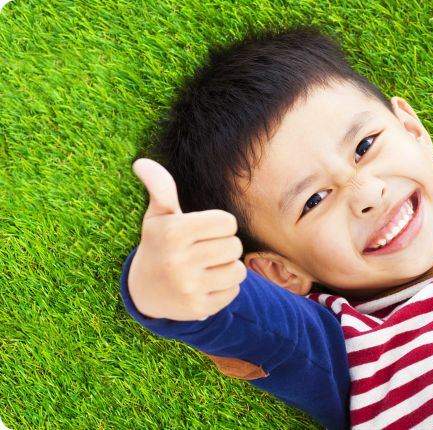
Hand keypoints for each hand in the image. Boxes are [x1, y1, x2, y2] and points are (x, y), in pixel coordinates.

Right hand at [127, 158, 245, 320]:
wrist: (145, 292)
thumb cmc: (160, 244)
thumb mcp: (158, 216)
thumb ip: (160, 188)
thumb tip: (142, 162)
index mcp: (172, 233)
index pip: (228, 222)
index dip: (220, 225)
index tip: (203, 231)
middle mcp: (178, 262)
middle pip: (235, 246)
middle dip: (224, 246)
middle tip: (203, 251)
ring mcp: (188, 288)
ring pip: (238, 270)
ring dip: (227, 267)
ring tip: (205, 268)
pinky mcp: (199, 309)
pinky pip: (234, 291)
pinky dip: (224, 288)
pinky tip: (204, 286)